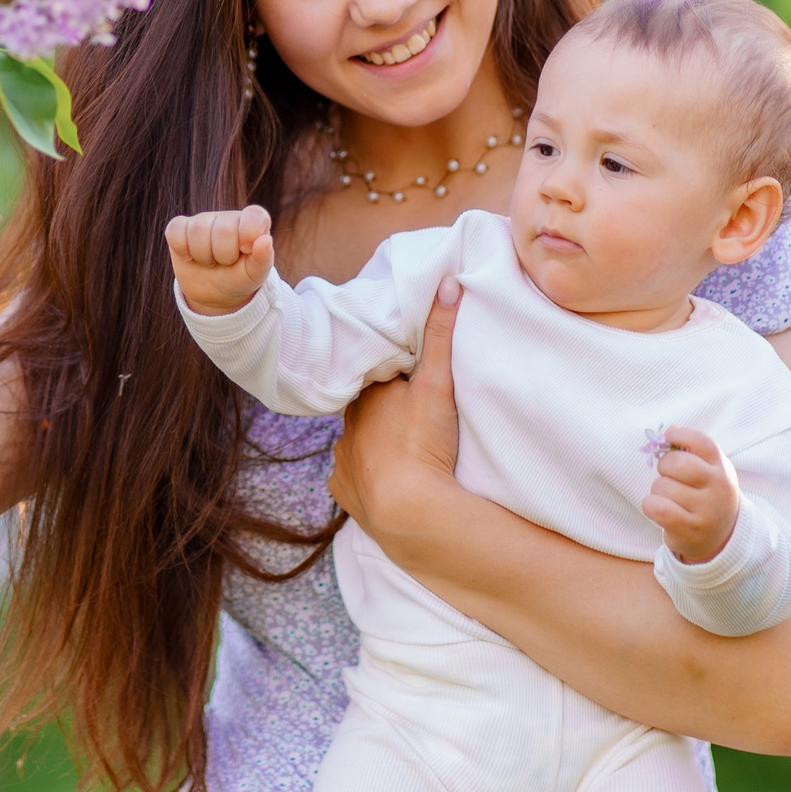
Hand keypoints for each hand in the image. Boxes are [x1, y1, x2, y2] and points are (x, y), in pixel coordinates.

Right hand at [164, 205, 274, 315]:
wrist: (215, 293)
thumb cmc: (240, 279)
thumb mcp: (255, 275)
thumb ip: (263, 259)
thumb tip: (265, 240)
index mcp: (253, 222)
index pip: (253, 217)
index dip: (248, 235)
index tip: (245, 251)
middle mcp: (228, 217)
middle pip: (223, 229)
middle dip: (224, 256)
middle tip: (225, 263)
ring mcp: (203, 220)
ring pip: (197, 230)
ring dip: (203, 256)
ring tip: (210, 262)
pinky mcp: (181, 228)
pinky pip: (175, 231)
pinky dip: (181, 249)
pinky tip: (190, 257)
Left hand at [331, 279, 461, 521]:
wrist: (409, 510)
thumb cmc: (422, 441)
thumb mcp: (437, 384)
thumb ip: (441, 334)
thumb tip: (449, 281)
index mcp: (366, 395)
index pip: (377, 378)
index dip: (393, 378)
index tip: (409, 382)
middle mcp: (346, 425)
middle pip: (365, 410)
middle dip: (383, 410)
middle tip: (410, 417)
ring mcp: (342, 460)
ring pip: (356, 443)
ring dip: (374, 445)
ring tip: (402, 452)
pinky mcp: (344, 492)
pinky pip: (351, 479)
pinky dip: (366, 477)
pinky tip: (385, 480)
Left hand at [642, 427, 739, 563]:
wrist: (720, 537)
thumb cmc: (706, 496)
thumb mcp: (710, 472)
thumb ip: (692, 452)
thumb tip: (669, 432)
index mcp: (722, 468)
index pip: (702, 442)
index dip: (681, 435)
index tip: (669, 436)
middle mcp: (718, 487)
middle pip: (677, 463)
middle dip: (664, 466)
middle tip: (668, 475)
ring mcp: (706, 510)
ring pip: (662, 486)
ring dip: (658, 490)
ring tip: (670, 498)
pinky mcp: (689, 529)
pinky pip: (656, 507)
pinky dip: (650, 505)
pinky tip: (660, 508)